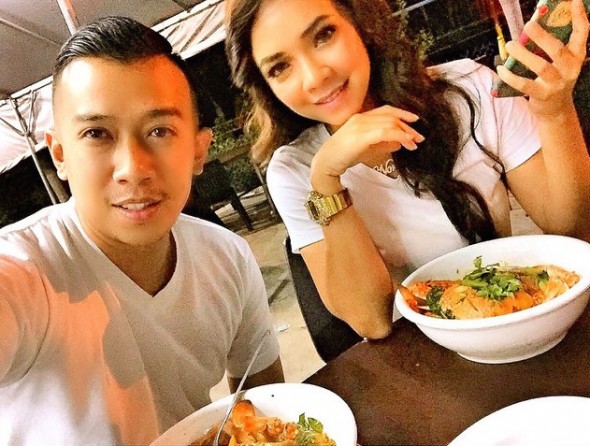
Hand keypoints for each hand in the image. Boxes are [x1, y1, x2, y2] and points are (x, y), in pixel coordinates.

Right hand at [310, 105, 423, 189]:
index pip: (385, 110)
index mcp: (360, 118)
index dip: (402, 113)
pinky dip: (399, 136)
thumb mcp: (366, 149)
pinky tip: (406, 143)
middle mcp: (360, 118)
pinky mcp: (361, 135)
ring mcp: (360, 125)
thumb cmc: (343, 157)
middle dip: (407, 126)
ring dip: (405, 132)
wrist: (326, 163)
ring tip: (414, 143)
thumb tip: (399, 142)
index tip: (414, 120)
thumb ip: (382, 144)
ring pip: (389, 123)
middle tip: (419, 137)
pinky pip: (385, 132)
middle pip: (390, 116)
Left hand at [497, 0, 588, 117]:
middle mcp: (570, 68)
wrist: (556, 110)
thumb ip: (552, 46)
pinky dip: (510, 76)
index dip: (579, 16)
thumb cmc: (555, 79)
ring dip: (523, 54)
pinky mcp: (543, 95)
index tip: (574, 0)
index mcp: (576, 56)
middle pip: (557, 49)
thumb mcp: (560, 62)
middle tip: (528, 25)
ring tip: (510, 45)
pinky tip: (501, 69)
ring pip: (540, 67)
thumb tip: (532, 26)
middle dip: (542, 36)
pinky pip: (524, 85)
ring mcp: (557, 83)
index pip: (582, 32)